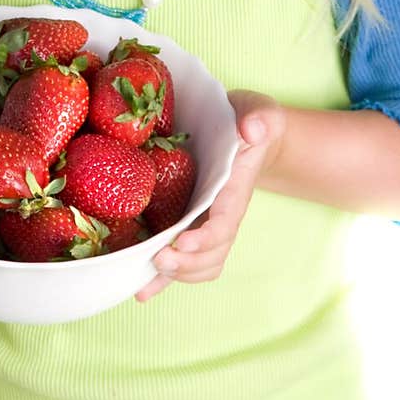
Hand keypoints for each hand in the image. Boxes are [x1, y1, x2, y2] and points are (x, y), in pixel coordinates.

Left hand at [134, 89, 285, 300]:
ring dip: (174, 275)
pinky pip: (181, 259)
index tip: (183, 241)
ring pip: (198, 264)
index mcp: (235, 191)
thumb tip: (251, 131)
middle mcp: (222, 214)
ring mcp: (206, 224)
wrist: (248, 133)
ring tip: (145, 276)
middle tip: (158, 259)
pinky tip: (140, 288)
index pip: (224, 223)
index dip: (205, 237)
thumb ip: (259, 119)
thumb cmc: (249, 121)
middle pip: (211, 254)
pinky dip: (162, 278)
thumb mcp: (259, 111)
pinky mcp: (189, 224)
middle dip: (185, 263)